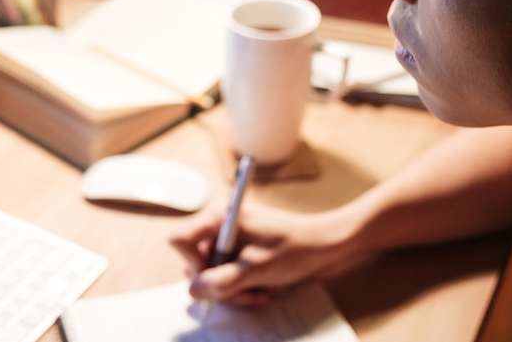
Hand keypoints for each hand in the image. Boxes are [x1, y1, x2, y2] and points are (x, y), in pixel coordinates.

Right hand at [168, 202, 366, 306]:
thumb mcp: (258, 268)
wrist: (331, 247)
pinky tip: (265, 291)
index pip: (179, 240)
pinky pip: (231, 280)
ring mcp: (233, 243)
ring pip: (214, 277)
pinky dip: (245, 290)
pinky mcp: (244, 256)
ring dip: (236, 292)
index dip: (193, 263)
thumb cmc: (298, 248)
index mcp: (220, 218)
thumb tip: (194, 290)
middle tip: (246, 292)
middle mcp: (222, 228)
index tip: (217, 274)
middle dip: (220, 285)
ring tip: (260, 292)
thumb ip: (222, 280)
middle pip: (197, 265)